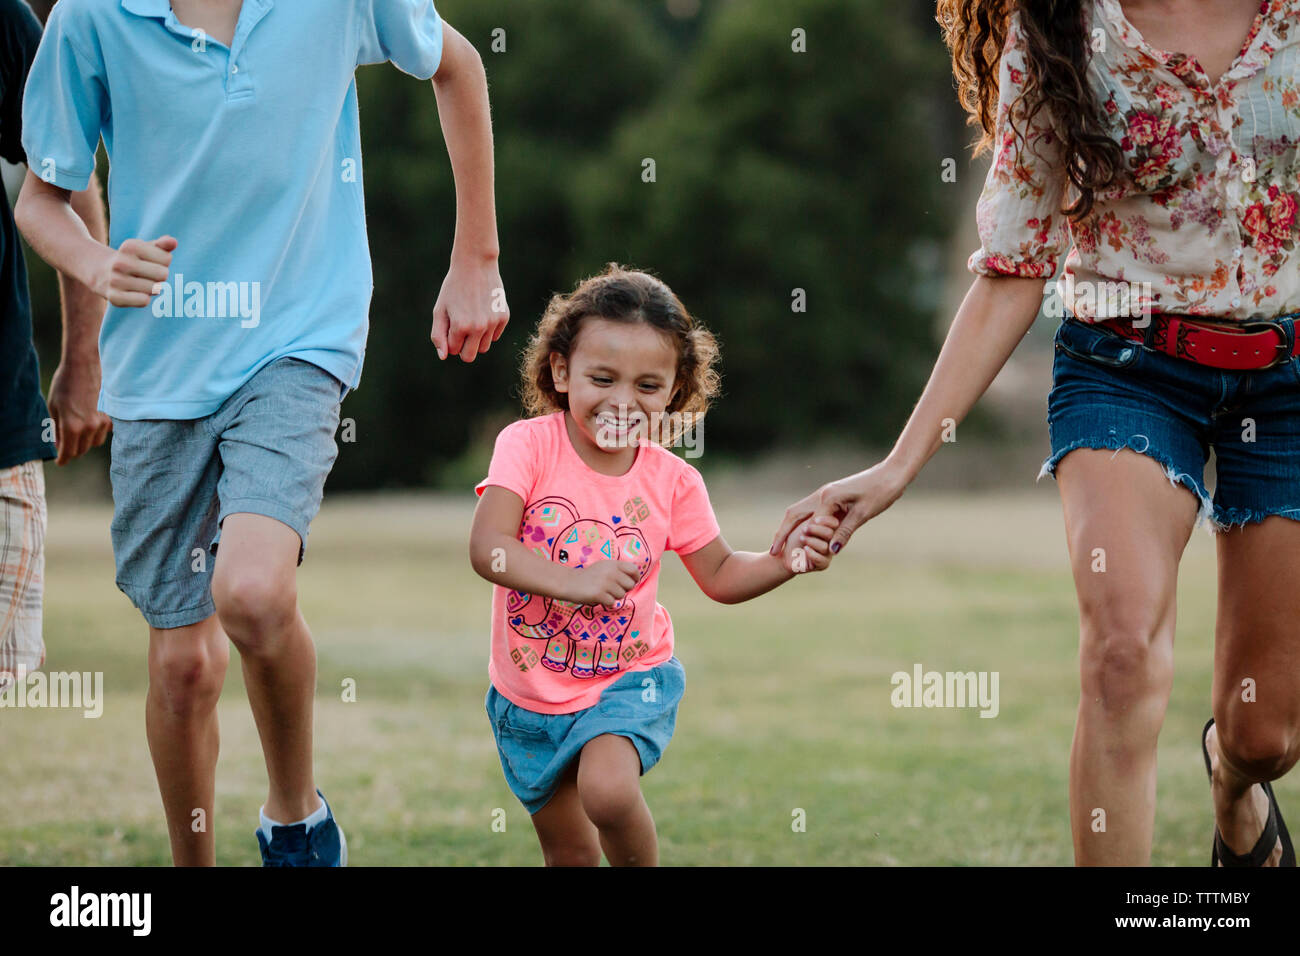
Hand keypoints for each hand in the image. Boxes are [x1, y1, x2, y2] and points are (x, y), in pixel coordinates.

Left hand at [47, 357, 110, 464]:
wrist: (83, 367)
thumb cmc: (65, 384)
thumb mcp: (53, 408)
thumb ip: (56, 429)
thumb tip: (58, 445)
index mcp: (71, 427)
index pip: (68, 453)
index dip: (63, 459)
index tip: (60, 462)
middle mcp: (88, 428)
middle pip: (81, 450)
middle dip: (72, 450)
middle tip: (65, 446)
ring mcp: (101, 422)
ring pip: (94, 443)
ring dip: (85, 441)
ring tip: (78, 431)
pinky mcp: (109, 416)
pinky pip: (104, 432)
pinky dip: (96, 431)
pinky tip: (90, 422)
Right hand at [95, 236, 176, 307]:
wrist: (101, 271)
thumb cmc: (132, 259)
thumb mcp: (146, 248)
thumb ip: (163, 244)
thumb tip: (174, 243)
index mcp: (131, 246)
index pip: (167, 258)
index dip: (163, 262)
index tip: (150, 261)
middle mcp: (121, 262)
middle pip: (163, 274)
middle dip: (160, 276)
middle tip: (146, 274)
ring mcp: (116, 280)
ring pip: (155, 289)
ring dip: (152, 288)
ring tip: (139, 283)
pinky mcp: (114, 297)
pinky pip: (144, 301)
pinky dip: (144, 299)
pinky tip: (135, 293)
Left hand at [430, 256, 507, 361]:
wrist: (476, 264)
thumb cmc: (453, 288)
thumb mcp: (439, 310)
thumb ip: (438, 335)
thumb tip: (444, 356)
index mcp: (461, 326)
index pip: (454, 350)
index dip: (450, 339)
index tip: (451, 324)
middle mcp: (479, 327)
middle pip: (470, 356)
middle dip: (463, 348)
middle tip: (461, 330)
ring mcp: (493, 323)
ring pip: (484, 347)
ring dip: (476, 339)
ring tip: (472, 319)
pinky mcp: (504, 317)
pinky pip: (494, 336)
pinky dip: (488, 330)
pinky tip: (483, 312)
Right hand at [569, 559, 640, 608]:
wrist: (568, 582)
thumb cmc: (589, 577)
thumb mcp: (604, 567)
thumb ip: (618, 570)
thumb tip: (635, 580)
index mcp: (613, 564)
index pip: (633, 569)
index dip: (635, 577)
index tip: (632, 582)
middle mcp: (610, 572)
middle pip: (630, 585)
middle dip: (623, 590)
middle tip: (612, 590)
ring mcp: (605, 582)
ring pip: (621, 595)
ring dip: (613, 597)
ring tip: (603, 592)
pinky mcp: (599, 594)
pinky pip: (612, 602)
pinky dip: (606, 603)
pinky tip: (598, 598)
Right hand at [770, 459, 909, 557]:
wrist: (892, 474)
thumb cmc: (881, 492)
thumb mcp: (863, 514)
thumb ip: (845, 532)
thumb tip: (831, 550)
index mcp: (828, 498)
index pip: (807, 525)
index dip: (796, 542)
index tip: (789, 558)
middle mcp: (822, 494)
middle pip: (793, 514)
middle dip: (781, 533)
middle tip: (772, 551)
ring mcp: (825, 493)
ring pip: (799, 511)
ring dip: (788, 527)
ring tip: (780, 543)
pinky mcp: (831, 495)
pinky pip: (810, 510)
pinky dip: (800, 522)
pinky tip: (799, 532)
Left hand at [783, 514, 838, 573]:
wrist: (785, 553)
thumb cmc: (793, 535)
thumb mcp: (803, 523)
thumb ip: (815, 519)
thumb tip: (827, 512)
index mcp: (828, 527)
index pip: (834, 523)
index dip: (826, 521)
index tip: (815, 519)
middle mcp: (831, 540)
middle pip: (831, 534)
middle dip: (817, 530)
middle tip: (805, 529)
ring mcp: (828, 552)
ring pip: (825, 547)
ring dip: (811, 541)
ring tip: (802, 538)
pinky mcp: (823, 564)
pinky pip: (822, 559)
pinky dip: (812, 553)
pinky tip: (805, 549)